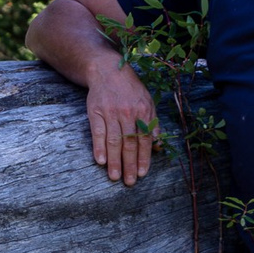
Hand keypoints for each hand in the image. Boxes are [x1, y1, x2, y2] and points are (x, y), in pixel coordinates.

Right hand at [85, 62, 157, 184]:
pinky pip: (98, 132)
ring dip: (114, 161)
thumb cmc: (130, 89)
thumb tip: (158, 146)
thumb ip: (152, 124)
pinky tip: (100, 160)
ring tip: (114, 176)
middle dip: (130, 164)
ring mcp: (111, 112)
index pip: (144, 139)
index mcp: (143, 111)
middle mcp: (128, 113)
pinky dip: (99, 147)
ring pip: (114, 141)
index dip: (144, 158)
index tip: (143, 174)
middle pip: (129, 143)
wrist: (107, 70)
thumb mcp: (147, 102)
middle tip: (129, 182)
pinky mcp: (95, 111)